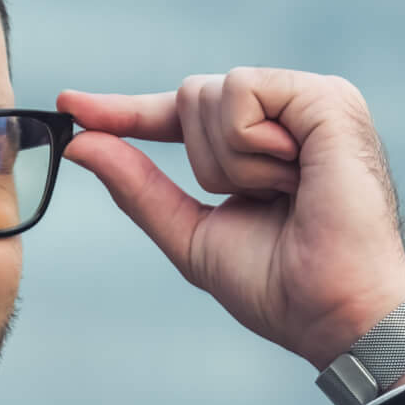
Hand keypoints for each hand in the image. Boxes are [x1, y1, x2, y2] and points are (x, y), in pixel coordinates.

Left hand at [59, 70, 404, 369]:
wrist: (333, 312)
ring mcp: (308, 101)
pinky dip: (249, 145)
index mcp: (260, 144)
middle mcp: (286, 114)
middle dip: (204, 164)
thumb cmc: (278, 287)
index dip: (126, 112)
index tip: (71, 104)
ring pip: (209, 93)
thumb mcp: (190, 235)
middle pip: (188, 98)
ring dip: (229, 163)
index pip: (179, 116)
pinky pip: (241, 92)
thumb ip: (138, 188)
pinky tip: (296, 175)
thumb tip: (82, 144)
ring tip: (286, 193)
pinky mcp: (326, 98)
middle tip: (264, 202)